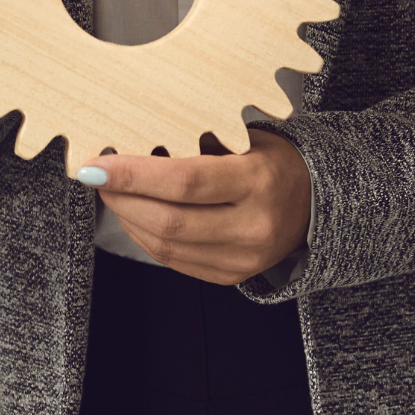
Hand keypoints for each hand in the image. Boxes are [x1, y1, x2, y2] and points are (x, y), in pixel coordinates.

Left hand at [76, 129, 311, 285]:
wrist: (316, 204)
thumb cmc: (274, 161)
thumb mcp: (245, 138)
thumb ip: (195, 139)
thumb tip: (132, 138)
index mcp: (259, 181)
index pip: (184, 181)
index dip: (134, 175)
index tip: (98, 166)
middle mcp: (254, 226)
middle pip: (170, 220)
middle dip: (122, 199)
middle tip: (98, 179)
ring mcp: (244, 258)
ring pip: (167, 246)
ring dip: (128, 219)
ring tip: (112, 195)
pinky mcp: (232, 276)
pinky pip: (175, 261)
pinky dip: (146, 238)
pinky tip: (135, 216)